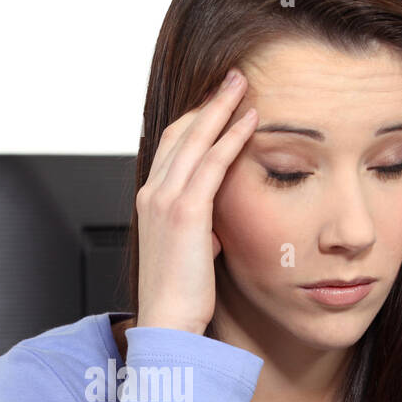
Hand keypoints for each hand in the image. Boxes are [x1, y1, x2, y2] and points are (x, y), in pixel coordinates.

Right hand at [135, 67, 258, 333]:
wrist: (168, 323)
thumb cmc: (180, 296)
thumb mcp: (187, 254)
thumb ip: (197, 232)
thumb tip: (215, 229)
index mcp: (150, 201)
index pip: (172, 146)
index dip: (195, 120)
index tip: (218, 103)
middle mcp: (152, 193)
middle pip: (180, 131)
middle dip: (208, 102)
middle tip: (234, 78)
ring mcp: (165, 200)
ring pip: (195, 139)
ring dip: (221, 107)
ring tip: (244, 84)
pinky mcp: (186, 212)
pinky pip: (212, 163)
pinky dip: (231, 136)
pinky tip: (251, 121)